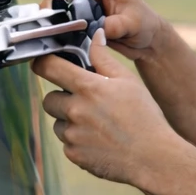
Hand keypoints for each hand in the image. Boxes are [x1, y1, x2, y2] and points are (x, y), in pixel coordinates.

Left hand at [33, 31, 183, 186]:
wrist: (153, 157)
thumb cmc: (145, 117)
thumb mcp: (128, 81)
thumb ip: (104, 58)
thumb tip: (95, 36)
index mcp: (87, 87)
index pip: (48, 67)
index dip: (43, 63)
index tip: (45, 65)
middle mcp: (74, 110)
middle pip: (49, 98)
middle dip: (62, 98)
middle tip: (85, 103)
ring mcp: (72, 135)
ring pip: (58, 123)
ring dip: (70, 122)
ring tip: (97, 125)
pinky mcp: (73, 154)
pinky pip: (67, 143)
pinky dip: (78, 141)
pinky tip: (100, 141)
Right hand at [42, 0, 163, 60]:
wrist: (147, 40)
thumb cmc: (144, 25)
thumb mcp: (133, 23)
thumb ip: (116, 25)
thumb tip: (100, 28)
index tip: (51, 8)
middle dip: (50, 10)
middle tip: (42, 25)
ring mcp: (81, 5)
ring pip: (58, 10)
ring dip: (51, 22)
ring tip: (44, 34)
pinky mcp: (79, 20)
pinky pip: (63, 24)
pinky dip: (57, 31)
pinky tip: (52, 41)